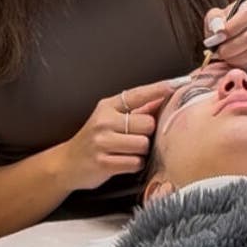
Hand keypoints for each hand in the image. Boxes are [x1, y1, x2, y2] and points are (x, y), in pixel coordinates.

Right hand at [59, 79, 174, 191]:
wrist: (66, 163)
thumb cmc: (95, 139)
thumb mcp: (110, 118)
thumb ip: (136, 110)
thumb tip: (163, 98)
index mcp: (107, 106)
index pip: (138, 94)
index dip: (159, 89)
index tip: (180, 82)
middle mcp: (104, 121)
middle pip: (147, 123)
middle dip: (146, 133)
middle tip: (133, 138)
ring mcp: (102, 142)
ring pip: (143, 144)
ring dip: (141, 151)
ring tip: (127, 151)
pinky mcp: (103, 163)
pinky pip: (135, 162)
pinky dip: (134, 164)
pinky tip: (123, 162)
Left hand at [203, 0, 246, 71]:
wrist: (236, 38)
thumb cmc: (225, 26)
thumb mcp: (216, 17)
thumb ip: (214, 20)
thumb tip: (218, 30)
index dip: (233, 27)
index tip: (219, 36)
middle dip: (231, 47)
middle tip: (219, 51)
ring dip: (235, 57)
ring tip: (225, 56)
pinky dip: (241, 64)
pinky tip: (234, 60)